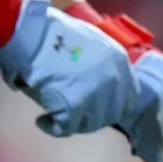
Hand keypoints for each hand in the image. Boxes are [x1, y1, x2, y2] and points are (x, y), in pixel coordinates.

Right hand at [0, 0, 137, 135]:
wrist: (32, 33)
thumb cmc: (56, 33)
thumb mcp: (92, 40)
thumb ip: (104, 62)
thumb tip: (101, 82)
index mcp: (119, 62)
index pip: (130, 96)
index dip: (114, 104)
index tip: (96, 105)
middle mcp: (113, 80)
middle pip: (111, 114)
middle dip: (93, 116)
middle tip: (74, 113)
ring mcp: (95, 95)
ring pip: (90, 124)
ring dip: (74, 122)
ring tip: (55, 114)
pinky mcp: (74, 108)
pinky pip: (64, 128)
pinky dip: (51, 127)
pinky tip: (42, 120)